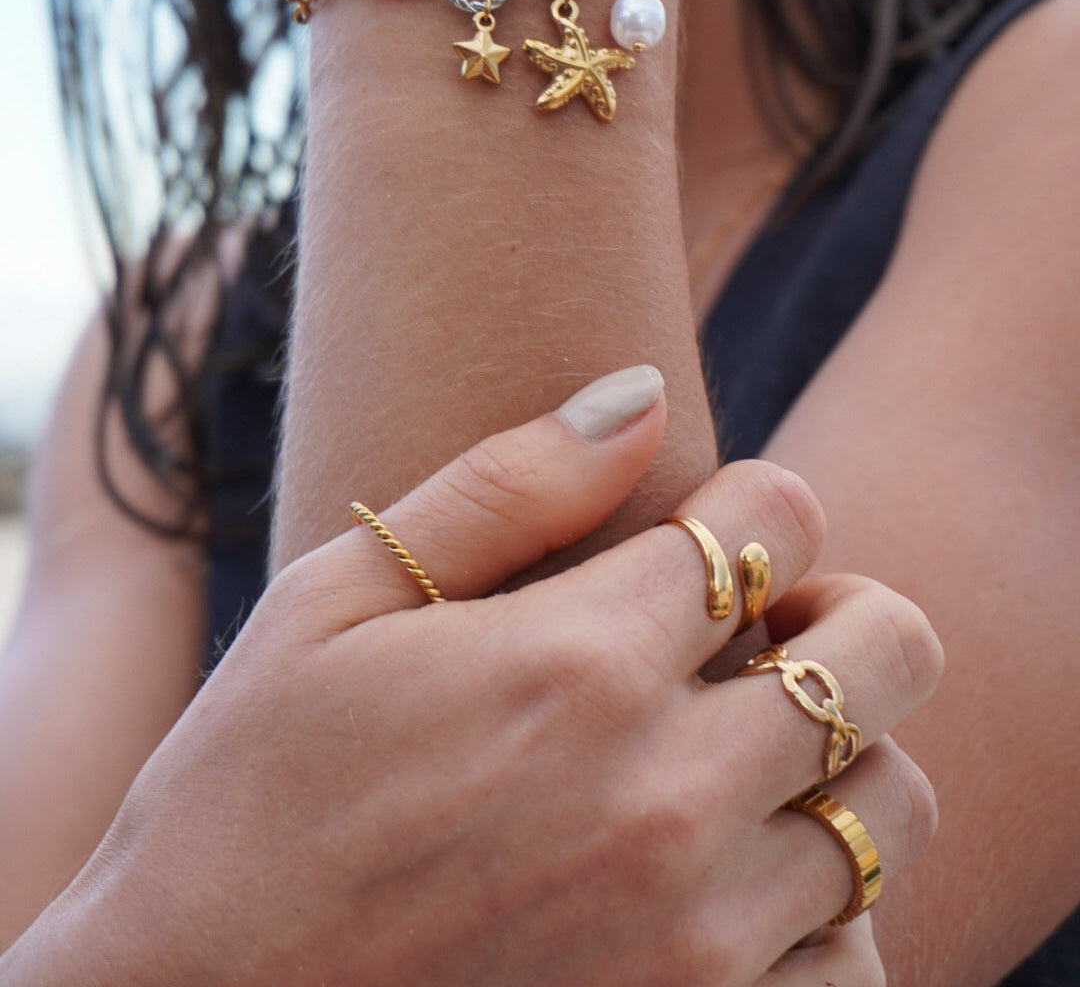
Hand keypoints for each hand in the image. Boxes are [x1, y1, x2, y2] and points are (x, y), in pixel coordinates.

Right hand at [3, 369, 941, 985]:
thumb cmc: (245, 803)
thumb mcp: (332, 609)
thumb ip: (503, 490)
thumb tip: (634, 394)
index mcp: (573, 662)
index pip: (775, 518)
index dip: (760, 502)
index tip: (716, 532)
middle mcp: (661, 794)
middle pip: (885, 648)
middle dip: (841, 609)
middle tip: (762, 628)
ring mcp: (696, 937)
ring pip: (891, 799)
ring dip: (838, 753)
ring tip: (740, 750)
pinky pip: (856, 956)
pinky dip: (824, 900)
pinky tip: (734, 877)